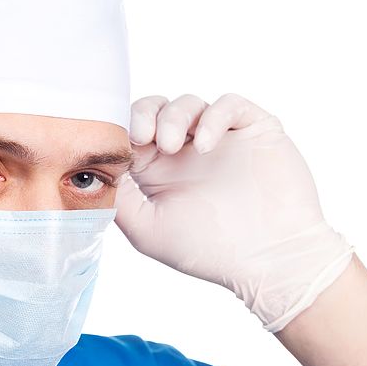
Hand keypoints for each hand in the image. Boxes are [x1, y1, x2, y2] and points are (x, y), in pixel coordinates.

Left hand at [114, 93, 353, 331]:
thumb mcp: (147, 228)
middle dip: (143, 113)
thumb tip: (95, 170)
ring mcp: (220, 138)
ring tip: (173, 146)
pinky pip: (230, 105)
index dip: (121, 129)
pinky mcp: (254, 130)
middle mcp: (187, 150)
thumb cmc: (208, 251)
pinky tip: (207, 145)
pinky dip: (214, 117)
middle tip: (141, 136)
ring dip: (174, 117)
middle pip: (156, 109)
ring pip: (189, 103)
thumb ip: (119, 197)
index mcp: (158, 170)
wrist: (271, 262)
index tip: (118, 144)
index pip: (132, 132)